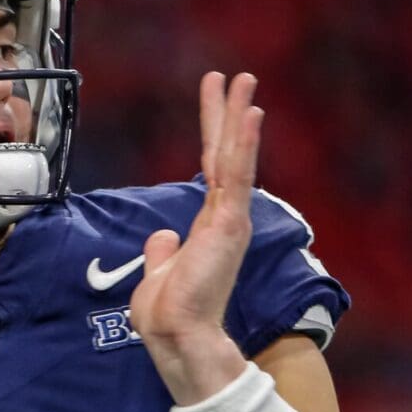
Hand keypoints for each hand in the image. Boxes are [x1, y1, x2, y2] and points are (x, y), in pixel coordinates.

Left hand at [129, 70, 260, 403]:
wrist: (175, 335)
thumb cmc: (168, 313)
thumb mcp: (161, 271)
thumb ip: (165, 250)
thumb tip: (162, 234)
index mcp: (210, 225)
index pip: (211, 166)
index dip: (213, 131)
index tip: (215, 98)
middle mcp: (225, 217)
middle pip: (225, 153)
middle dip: (228, 113)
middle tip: (236, 76)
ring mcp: (230, 219)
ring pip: (235, 157)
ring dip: (238, 117)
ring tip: (245, 81)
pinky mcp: (229, 224)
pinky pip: (238, 175)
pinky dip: (245, 143)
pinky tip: (250, 113)